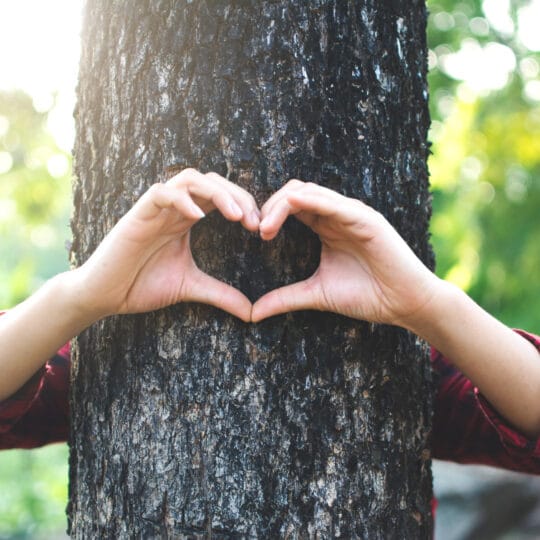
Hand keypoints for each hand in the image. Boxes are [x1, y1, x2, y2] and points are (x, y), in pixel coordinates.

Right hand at [73, 169, 259, 321]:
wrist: (104, 296)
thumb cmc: (142, 285)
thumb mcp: (191, 288)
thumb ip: (221, 294)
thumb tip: (252, 312)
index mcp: (186, 219)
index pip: (220, 196)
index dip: (244, 204)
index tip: (261, 228)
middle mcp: (173, 209)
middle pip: (211, 181)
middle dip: (238, 195)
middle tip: (255, 221)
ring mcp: (155, 209)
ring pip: (189, 179)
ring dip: (217, 193)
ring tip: (236, 216)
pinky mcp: (136, 216)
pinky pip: (160, 193)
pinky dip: (181, 199)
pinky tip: (199, 217)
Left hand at [251, 180, 440, 327]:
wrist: (404, 304)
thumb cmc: (366, 296)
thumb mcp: (316, 294)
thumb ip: (285, 298)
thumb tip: (252, 313)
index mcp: (326, 226)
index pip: (291, 206)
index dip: (268, 215)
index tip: (255, 236)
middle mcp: (337, 215)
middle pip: (295, 192)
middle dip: (270, 207)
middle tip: (256, 230)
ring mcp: (352, 214)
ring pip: (309, 192)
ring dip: (282, 204)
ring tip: (265, 228)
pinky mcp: (366, 219)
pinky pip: (333, 203)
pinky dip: (309, 200)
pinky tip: (291, 207)